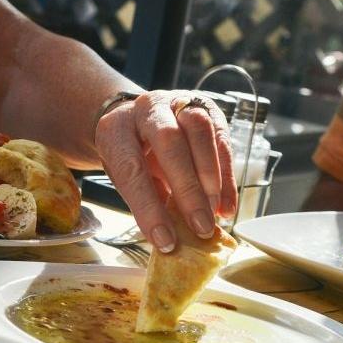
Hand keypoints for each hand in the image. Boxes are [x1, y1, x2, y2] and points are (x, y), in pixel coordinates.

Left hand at [95, 90, 236, 251]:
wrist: (138, 120)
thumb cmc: (130, 154)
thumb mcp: (125, 177)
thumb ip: (146, 198)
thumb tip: (172, 234)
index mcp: (116, 128)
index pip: (131, 168)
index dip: (149, 207)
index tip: (165, 240)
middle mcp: (148, 108)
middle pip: (170, 142)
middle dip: (188, 189)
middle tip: (200, 227)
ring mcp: (179, 102)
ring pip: (200, 132)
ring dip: (211, 178)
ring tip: (214, 214)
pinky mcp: (207, 109)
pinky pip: (222, 141)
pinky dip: (227, 178)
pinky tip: (226, 205)